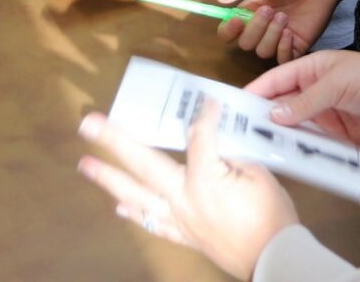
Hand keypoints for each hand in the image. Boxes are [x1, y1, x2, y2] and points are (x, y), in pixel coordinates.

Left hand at [78, 100, 298, 280]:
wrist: (273, 258)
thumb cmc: (270, 215)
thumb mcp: (257, 174)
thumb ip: (231, 156)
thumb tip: (214, 149)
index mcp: (204, 178)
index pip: (198, 136)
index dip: (205, 115)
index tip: (208, 101)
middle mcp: (181, 198)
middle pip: (143, 163)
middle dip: (115, 141)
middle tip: (88, 124)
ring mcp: (178, 219)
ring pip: (136, 196)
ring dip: (109, 179)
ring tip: (86, 165)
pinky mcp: (183, 235)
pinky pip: (152, 223)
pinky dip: (133, 213)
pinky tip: (118, 206)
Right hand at [215, 0, 339, 61]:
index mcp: (247, 14)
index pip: (228, 32)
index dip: (228, 31)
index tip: (238, 20)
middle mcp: (259, 31)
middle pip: (245, 44)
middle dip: (256, 29)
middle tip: (270, 10)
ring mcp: (276, 41)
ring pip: (262, 52)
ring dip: (271, 35)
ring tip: (284, 17)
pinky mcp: (294, 48)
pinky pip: (281, 59)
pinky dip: (283, 48)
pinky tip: (290, 33)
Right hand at [247, 50, 359, 148]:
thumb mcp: (336, 83)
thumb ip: (306, 100)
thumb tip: (273, 115)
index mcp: (311, 69)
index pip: (276, 79)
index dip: (257, 90)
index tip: (234, 106)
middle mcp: (312, 92)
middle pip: (281, 105)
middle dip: (262, 117)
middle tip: (240, 134)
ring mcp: (323, 115)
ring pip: (293, 126)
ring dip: (279, 135)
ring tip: (257, 150)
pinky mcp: (334, 136)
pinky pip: (311, 142)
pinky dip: (298, 149)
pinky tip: (285, 158)